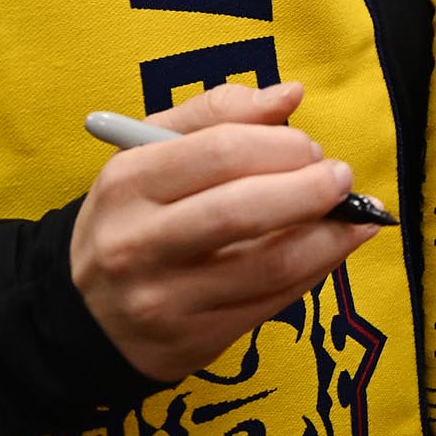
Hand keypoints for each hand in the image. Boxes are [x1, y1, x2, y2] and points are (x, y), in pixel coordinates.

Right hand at [68, 79, 377, 382]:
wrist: (83, 312)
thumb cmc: (133, 216)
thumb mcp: (150, 152)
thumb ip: (217, 114)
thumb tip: (291, 95)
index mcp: (127, 184)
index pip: (220, 152)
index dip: (280, 145)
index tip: (309, 147)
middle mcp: (138, 244)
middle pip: (243, 211)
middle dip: (310, 189)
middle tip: (339, 177)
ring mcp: (164, 300)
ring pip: (269, 265)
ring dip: (328, 236)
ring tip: (353, 214)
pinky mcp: (193, 340)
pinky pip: (272, 303)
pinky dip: (316, 271)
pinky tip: (335, 248)